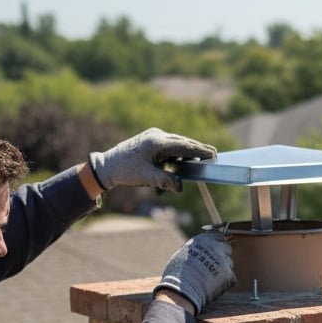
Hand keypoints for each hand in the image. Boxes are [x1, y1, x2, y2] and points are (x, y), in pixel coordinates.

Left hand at [89, 128, 215, 192]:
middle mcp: (156, 135)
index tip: (213, 153)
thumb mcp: (146, 178)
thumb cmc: (126, 171)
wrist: (107, 165)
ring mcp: (153, 135)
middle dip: (197, 150)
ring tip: (198, 160)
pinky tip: (178, 163)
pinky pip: (169, 145)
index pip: (184, 146)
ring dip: (185, 153)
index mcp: (156, 142)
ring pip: (176, 143)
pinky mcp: (150, 139)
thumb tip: (180, 187)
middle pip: (183, 142)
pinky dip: (176, 154)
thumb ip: (165, 181)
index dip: (200, 150)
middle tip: (212, 155)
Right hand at [155, 231, 234, 314]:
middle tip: (214, 265)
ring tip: (209, 278)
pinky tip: (213, 286)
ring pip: (229, 263)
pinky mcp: (229, 275)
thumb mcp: (182, 254)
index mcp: (204, 240)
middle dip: (222, 255)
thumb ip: (195, 249)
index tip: (216, 248)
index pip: (218, 236)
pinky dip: (224, 282)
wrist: (182, 291)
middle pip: (226, 248)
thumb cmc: (177, 274)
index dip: (217, 243)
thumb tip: (199, 249)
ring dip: (223, 269)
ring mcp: (224, 261)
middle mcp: (216, 247)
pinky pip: (230, 277)